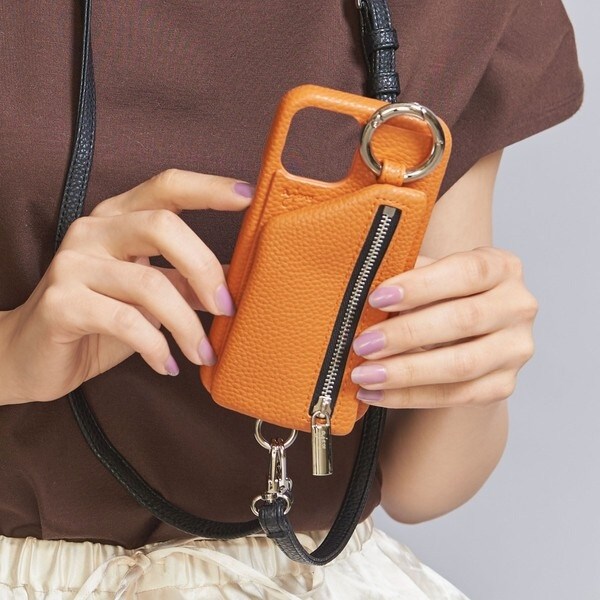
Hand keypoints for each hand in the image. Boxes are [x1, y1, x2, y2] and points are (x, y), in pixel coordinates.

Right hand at [0, 169, 253, 404]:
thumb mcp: (150, 296)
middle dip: (205, 269)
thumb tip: (239, 278)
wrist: (31, 354)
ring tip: (203, 353)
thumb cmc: (100, 320)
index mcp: (119, 219)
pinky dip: (156, 347)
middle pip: (163, 226)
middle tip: (226, 308)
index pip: (166, 187)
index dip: (208, 188)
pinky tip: (168, 365)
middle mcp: (94, 231)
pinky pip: (125, 321)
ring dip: (187, 325)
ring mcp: (73, 263)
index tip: (248, 197)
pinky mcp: (61, 303)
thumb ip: (187, 281)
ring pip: (149, 283)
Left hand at [350, 247, 537, 407]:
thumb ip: (408, 276)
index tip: (377, 298)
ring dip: (405, 372)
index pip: (466, 272)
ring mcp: (515, 349)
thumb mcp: (429, 275)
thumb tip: (367, 285)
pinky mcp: (503, 385)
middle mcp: (518, 306)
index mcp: (502, 266)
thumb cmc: (440, 295)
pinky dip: (409, 396)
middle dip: (406, 333)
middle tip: (363, 344)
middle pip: (464, 320)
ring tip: (364, 374)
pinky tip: (376, 394)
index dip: (421, 286)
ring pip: (461, 365)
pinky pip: (455, 396)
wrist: (466, 334)